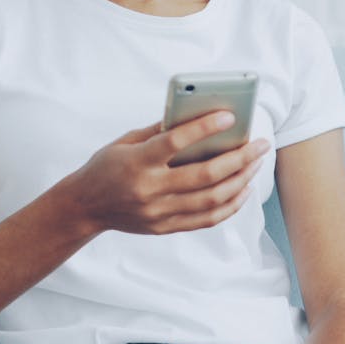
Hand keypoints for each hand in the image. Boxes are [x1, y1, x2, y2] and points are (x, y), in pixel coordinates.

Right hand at [61, 111, 269, 236]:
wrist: (84, 207)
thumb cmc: (106, 166)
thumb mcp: (126, 141)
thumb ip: (160, 131)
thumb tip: (198, 116)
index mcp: (136, 162)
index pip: (175, 143)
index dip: (204, 128)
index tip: (230, 116)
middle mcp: (149, 190)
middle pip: (204, 176)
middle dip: (239, 158)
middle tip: (259, 144)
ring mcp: (158, 213)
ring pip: (211, 200)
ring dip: (240, 180)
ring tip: (256, 164)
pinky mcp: (165, 227)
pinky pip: (207, 220)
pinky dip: (230, 205)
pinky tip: (242, 189)